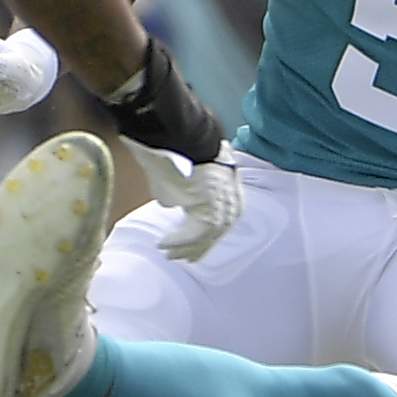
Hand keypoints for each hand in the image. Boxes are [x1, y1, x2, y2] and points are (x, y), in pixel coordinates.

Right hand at [136, 146, 242, 261]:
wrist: (186, 138)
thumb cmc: (182, 153)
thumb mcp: (182, 178)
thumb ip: (180, 195)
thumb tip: (171, 203)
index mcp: (229, 194)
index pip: (219, 226)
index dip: (203, 241)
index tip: (189, 252)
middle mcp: (232, 203)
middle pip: (214, 235)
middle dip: (195, 248)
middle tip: (176, 257)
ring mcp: (224, 206)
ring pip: (206, 237)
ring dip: (184, 247)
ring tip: (167, 253)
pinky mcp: (213, 208)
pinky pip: (196, 233)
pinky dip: (180, 240)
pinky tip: (165, 244)